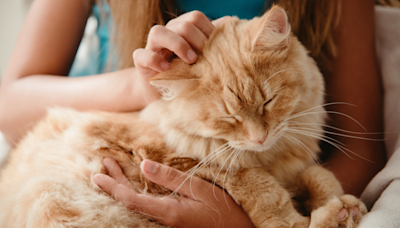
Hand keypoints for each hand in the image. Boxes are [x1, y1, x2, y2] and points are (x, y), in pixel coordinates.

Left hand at [94, 158, 253, 227]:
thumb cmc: (223, 210)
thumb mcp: (199, 189)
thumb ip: (171, 178)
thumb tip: (144, 165)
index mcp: (168, 211)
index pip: (132, 199)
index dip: (113, 186)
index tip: (98, 175)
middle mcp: (163, 220)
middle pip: (130, 202)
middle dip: (114, 184)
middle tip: (102, 167)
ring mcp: (167, 223)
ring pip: (137, 205)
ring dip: (123, 188)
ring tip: (112, 172)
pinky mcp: (172, 221)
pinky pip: (146, 207)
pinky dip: (135, 194)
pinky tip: (133, 186)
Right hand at [132, 11, 228, 106]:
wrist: (164, 95)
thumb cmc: (187, 76)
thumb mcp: (202, 61)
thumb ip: (212, 43)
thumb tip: (230, 25)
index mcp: (182, 30)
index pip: (195, 17)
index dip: (207, 31)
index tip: (215, 49)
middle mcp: (167, 34)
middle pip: (181, 24)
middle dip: (196, 39)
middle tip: (203, 57)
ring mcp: (152, 47)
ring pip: (158, 32)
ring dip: (177, 44)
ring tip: (190, 60)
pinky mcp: (141, 63)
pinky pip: (142, 55)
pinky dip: (154, 60)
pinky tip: (167, 69)